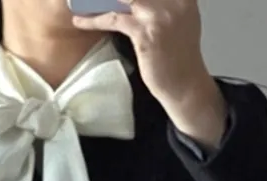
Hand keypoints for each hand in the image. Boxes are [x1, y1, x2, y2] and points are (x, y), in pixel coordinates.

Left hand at [70, 0, 226, 147]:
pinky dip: (93, 19)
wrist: (185, 85)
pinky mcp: (146, 33)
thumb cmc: (178, 55)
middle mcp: (173, 0)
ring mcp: (160, 15)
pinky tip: (80, 21)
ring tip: (81, 0)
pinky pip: (113, 19)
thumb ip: (164, 1)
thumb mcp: (178, 18)